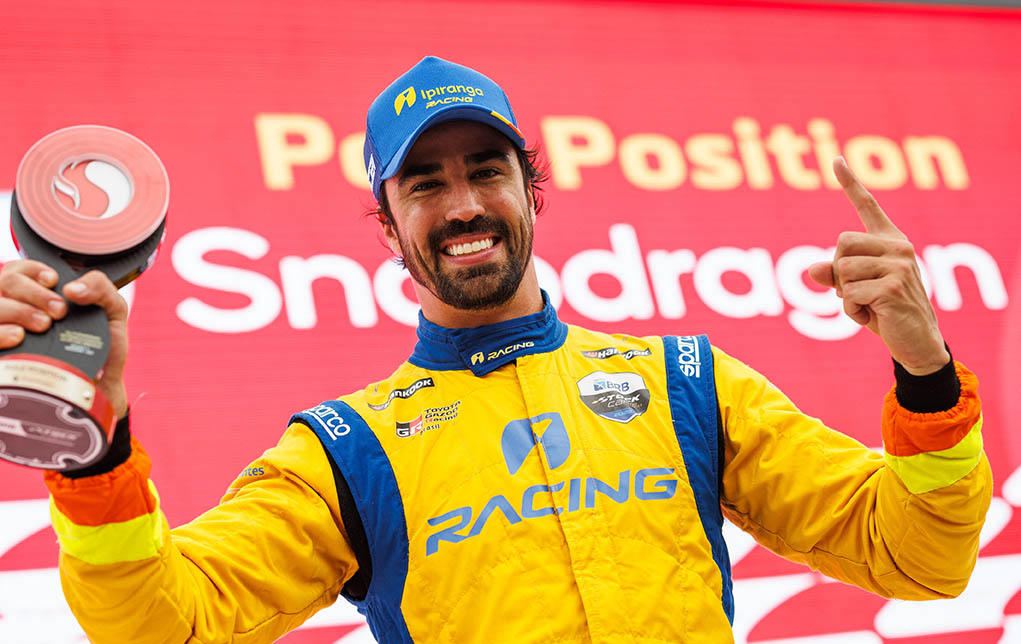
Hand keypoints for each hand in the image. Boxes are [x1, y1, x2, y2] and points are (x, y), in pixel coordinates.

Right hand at [0, 260, 128, 417]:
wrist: (100, 387)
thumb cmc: (102, 347)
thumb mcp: (110, 310)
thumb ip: (99, 286)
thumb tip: (71, 288)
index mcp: (40, 295)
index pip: (19, 270)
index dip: (33, 270)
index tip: (54, 282)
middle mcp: (18, 310)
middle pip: (5, 282)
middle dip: (33, 292)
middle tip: (58, 312)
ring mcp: (7, 331)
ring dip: (18, 309)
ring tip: (44, 326)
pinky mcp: (5, 357)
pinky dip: (1, 332)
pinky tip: (18, 336)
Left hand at [808, 157, 949, 375]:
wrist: (917, 342)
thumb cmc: (885, 312)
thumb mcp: (855, 291)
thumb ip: (835, 275)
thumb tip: (812, 269)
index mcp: (890, 242)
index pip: (868, 207)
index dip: (851, 183)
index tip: (836, 159)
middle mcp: (898, 247)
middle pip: (841, 243)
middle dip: (839, 272)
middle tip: (858, 292)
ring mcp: (899, 266)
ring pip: (842, 270)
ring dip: (845, 296)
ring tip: (868, 306)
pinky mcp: (893, 287)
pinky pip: (849, 294)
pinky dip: (852, 311)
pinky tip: (872, 317)